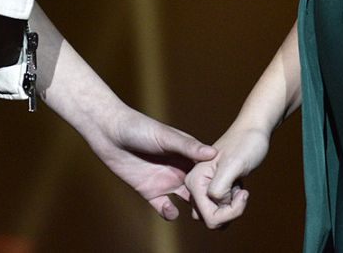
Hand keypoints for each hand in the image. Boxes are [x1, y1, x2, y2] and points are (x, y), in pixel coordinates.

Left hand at [85, 104, 215, 221]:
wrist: (109, 132)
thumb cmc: (139, 127)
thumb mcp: (165, 136)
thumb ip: (188, 147)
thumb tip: (213, 154)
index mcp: (186, 154)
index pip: (208, 170)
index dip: (218, 180)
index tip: (232, 190)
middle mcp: (179, 169)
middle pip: (199, 188)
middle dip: (209, 199)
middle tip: (219, 211)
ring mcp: (165, 181)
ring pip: (185, 200)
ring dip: (192, 209)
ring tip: (199, 216)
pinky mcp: (149, 191)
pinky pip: (163, 207)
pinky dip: (169, 213)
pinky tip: (170, 211)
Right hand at [188, 123, 270, 228]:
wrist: (253, 131)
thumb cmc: (245, 144)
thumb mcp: (233, 165)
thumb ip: (219, 186)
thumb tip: (214, 201)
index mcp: (194, 181)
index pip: (208, 217)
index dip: (230, 212)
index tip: (243, 193)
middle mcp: (194, 186)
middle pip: (210, 219)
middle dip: (229, 213)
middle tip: (242, 193)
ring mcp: (203, 187)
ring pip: (214, 215)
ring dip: (230, 208)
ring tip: (240, 190)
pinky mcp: (213, 187)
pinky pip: (219, 208)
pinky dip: (232, 204)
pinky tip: (238, 188)